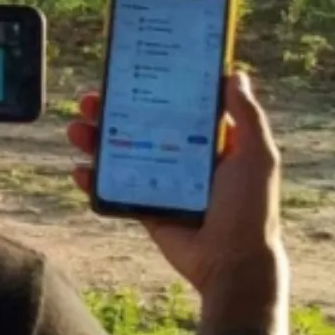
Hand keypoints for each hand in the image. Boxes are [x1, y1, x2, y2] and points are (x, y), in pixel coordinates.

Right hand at [69, 72, 285, 308]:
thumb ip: (247, 117)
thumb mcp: (257, 157)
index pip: (177, 105)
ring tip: (77, 129)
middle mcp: (183, 156)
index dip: (153, 87)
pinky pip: (114, 189)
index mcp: (210, 140)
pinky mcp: (145, 206)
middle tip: (90, 100)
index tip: (130, 70)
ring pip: (121, 153)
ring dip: (96, 140)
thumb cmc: (250, 209)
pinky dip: (94, 180)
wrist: (231, 263)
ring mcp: (161, 181)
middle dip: (112, 111)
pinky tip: (80, 170)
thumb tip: (236, 74)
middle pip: (140, 125)